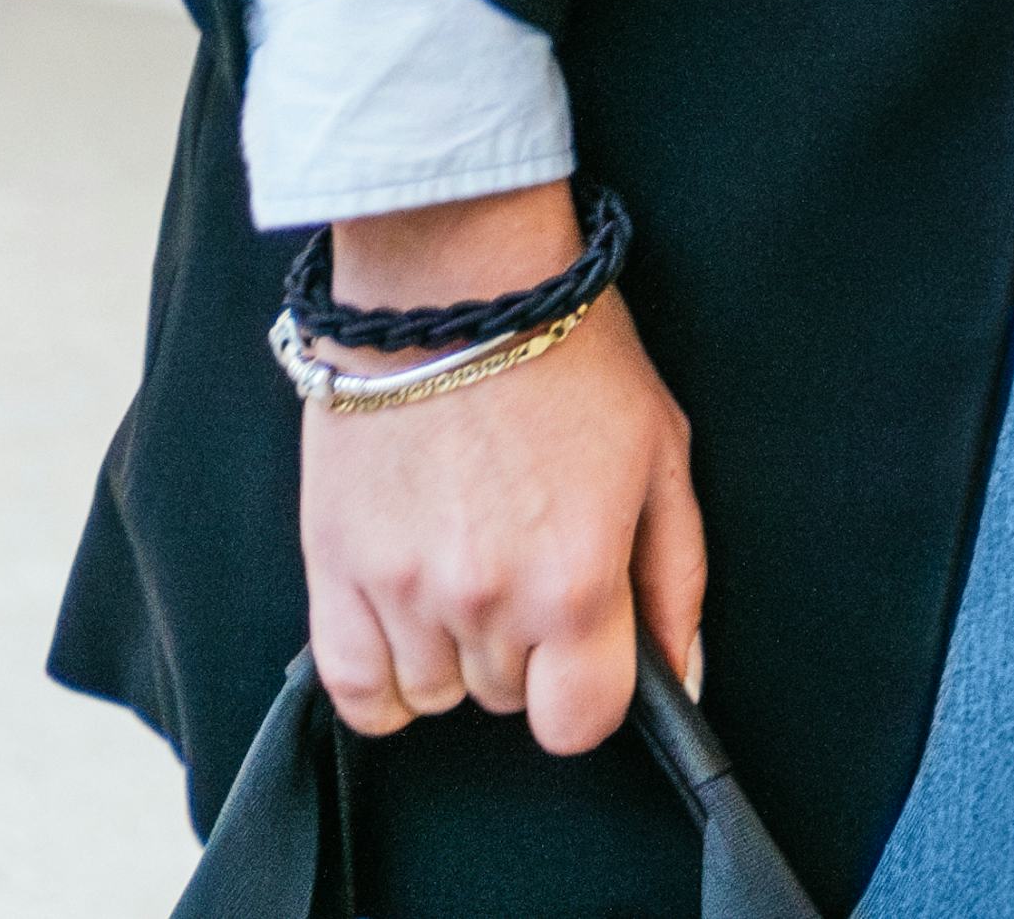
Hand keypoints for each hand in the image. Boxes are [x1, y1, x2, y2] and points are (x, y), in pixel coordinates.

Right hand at [297, 189, 703, 763]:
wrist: (455, 291)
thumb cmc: (573, 362)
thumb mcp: (663, 458)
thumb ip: (675, 581)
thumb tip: (682, 676)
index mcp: (574, 580)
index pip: (578, 722)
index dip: (591, 694)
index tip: (591, 653)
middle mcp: (485, 601)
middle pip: (506, 699)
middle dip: (528, 648)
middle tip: (531, 560)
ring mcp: (400, 591)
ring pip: (434, 693)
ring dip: (457, 651)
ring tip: (470, 563)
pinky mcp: (332, 570)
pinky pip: (353, 688)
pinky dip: (383, 674)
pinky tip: (410, 620)